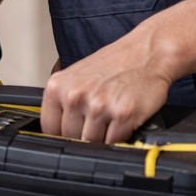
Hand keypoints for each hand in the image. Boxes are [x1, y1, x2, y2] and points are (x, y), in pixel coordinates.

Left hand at [40, 36, 174, 142]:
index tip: (70, 133)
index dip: (61, 133)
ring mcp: (98, 106)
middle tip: (95, 123)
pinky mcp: (122, 115)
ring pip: (92, 142)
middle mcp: (76, 96)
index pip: (49, 127)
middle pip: (70, 138)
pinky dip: (119, 138)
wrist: (146, 53)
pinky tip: (121, 122)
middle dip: (82, 135)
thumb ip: (64, 100)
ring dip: (102, 138)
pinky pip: (114, 142)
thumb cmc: (113, 63)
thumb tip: (58, 127)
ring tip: (109, 120)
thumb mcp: (76, 76)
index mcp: (58, 86)